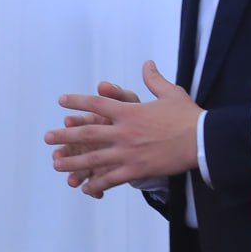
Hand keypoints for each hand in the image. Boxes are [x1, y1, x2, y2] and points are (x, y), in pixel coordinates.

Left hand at [46, 63, 197, 195]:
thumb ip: (154, 80)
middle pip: (87, 134)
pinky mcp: (137, 170)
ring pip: (93, 158)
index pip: (97, 104)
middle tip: (47, 137)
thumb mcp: (171, 93)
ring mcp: (128, 152)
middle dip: (64, 135)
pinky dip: (97, 183)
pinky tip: (85, 187)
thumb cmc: (188, 116)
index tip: (62, 101)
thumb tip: (147, 64)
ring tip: (56, 163)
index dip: (77, 102)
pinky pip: (111, 179)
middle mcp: (124, 132)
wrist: (203, 140)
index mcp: (130, 111)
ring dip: (72, 161)